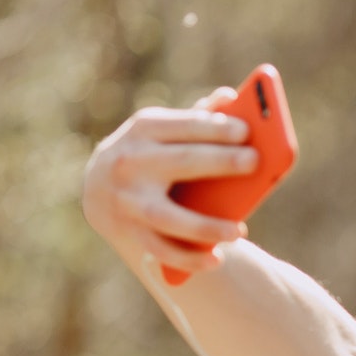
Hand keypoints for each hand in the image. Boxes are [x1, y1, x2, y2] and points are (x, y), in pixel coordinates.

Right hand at [82, 88, 252, 275]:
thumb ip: (197, 118)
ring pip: (168, 217)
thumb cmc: (151, 153)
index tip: (245, 131)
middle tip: (254, 161)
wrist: (101, 188)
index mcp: (144, 130)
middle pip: (181, 162)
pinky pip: (161, 249)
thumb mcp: (165, 130)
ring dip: (205, 226)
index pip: (185, 126)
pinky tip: (217, 259)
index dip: (215, 128)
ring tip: (239, 231)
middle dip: (218, 161)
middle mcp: (130, 162)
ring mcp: (126, 200)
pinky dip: (189, 258)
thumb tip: (229, 96)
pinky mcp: (128, 231)